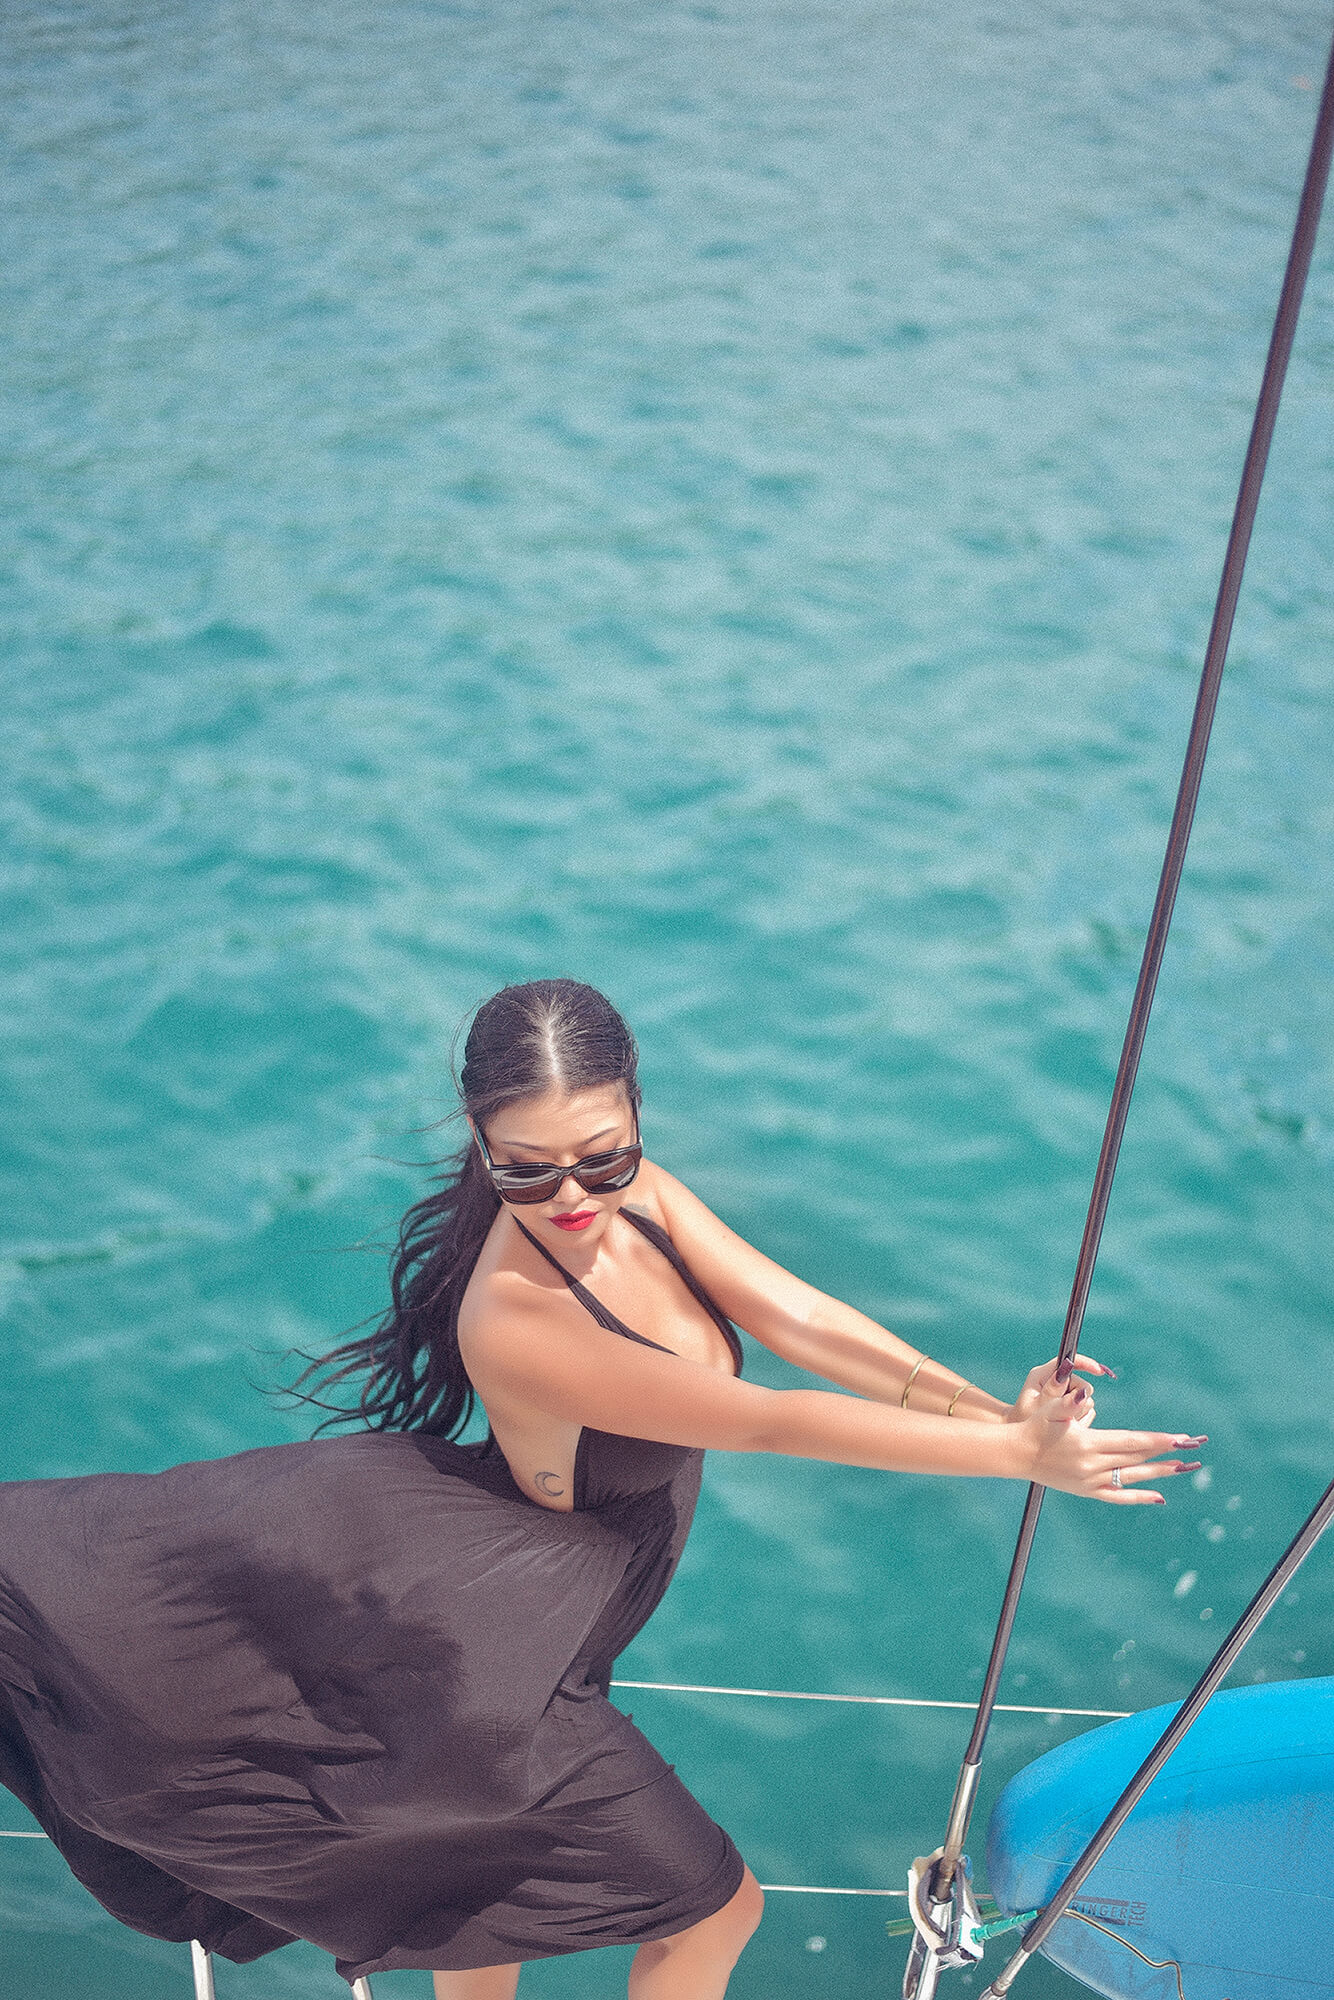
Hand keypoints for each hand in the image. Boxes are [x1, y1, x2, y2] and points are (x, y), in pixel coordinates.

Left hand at [1004, 1352, 1114, 1425]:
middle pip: (1082, 1383)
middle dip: (1076, 1400)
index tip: (1099, 1371)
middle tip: (1060, 1413)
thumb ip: (1051, 1392)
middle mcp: (1056, 1380)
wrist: (1023, 1436)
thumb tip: (1066, 1374)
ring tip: (1060, 1420)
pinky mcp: (1073, 1403)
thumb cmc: (1023, 1420)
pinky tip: (1066, 1423)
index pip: (1067, 1361)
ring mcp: (1066, 1391)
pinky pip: (1088, 1410)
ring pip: (1087, 1399)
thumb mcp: (1034, 1407)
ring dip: (1077, 1412)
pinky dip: (1080, 1418)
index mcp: (1042, 1375)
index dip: (1085, 1363)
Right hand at [1014, 1370, 1205, 1504]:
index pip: (1131, 1442)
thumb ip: (1069, 1402)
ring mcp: (1090, 1482)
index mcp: (1087, 1444)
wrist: (1016, 1454)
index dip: (1158, 1440)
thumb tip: (1085, 1393)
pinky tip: (1159, 1497)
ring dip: (1160, 1472)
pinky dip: (1138, 1496)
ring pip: (1132, 1477)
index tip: (1182, 1438)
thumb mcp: (1050, 1409)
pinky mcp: (1086, 1491)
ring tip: (1185, 1467)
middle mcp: (1092, 1466)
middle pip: (1137, 1458)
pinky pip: (1117, 1496)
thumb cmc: (1034, 1426)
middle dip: (1167, 1453)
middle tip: (1195, 1448)